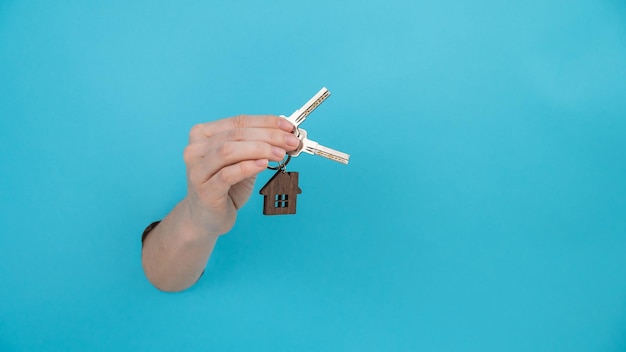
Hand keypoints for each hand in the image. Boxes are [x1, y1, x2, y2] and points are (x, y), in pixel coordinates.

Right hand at [182, 115, 299, 235]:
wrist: (206, 218)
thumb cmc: (225, 188)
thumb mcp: (241, 162)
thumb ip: (256, 147)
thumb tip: (284, 136)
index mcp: (203, 134)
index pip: (239, 121)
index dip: (266, 122)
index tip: (288, 127)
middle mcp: (195, 149)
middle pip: (236, 134)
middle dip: (268, 136)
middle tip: (290, 141)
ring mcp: (197, 170)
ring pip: (228, 150)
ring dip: (260, 149)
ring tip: (280, 154)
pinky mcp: (204, 190)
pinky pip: (227, 174)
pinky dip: (248, 166)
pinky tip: (263, 164)